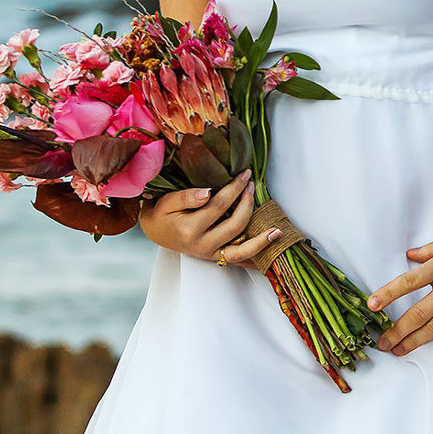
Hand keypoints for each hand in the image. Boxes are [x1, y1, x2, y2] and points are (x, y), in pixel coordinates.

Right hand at [137, 171, 278, 267]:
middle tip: (252, 185)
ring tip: (277, 230)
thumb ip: (186, 197)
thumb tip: (208, 193)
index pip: (220, 205)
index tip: (245, 174)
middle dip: (248, 203)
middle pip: (235, 224)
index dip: (235, 188)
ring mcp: (210, 254)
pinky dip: (255, 254)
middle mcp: (202, 244)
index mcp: (189, 229)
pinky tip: (270, 248)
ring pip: (241, 251)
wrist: (155, 232)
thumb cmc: (162, 214)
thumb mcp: (167, 202)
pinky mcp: (216, 258)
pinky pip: (239, 259)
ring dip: (261, 240)